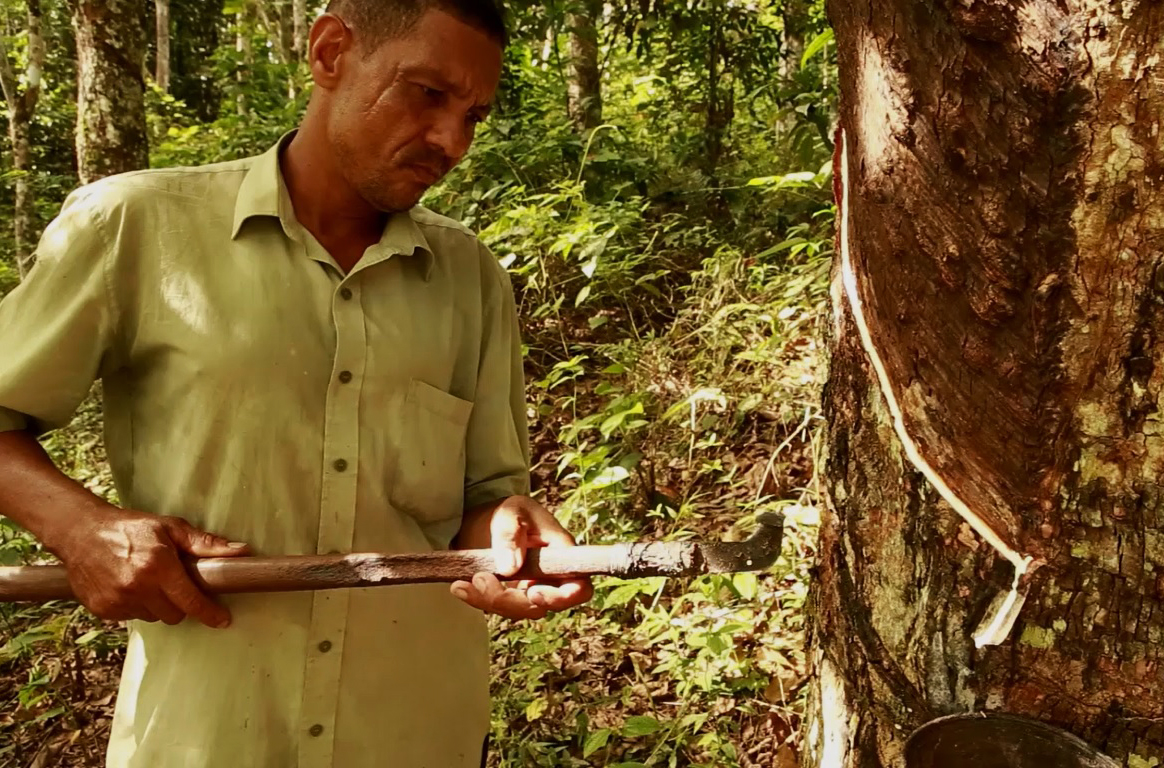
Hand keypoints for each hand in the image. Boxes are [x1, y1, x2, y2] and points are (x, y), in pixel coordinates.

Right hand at [55, 507, 249, 627]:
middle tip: (176, 585)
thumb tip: (240, 551)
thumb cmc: (130, 527)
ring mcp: (118, 601)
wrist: (81, 532)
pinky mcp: (103, 610)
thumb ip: (205, 544)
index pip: (191, 601)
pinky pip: (132, 617)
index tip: (223, 621)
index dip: (210, 613)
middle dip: (181, 604)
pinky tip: (132, 586)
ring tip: (150, 582)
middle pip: (174, 615)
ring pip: (154, 618)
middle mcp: (137, 587)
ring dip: (158, 606)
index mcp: (158, 566)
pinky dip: (138, 606)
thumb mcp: (170, 528)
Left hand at [450, 496, 592, 619]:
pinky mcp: (511, 595)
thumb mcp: (510, 512)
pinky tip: (460, 586)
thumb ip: (510, 535)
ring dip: (490, 600)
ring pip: (519, 610)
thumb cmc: (509, 511)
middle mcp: (551, 577)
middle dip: (511, 600)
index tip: (533, 591)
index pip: (579, 588)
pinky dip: (478, 599)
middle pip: (542, 606)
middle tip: (481, 579)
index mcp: (562, 554)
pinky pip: (499, 607)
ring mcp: (531, 589)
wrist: (488, 518)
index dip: (563, 598)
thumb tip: (510, 569)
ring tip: (465, 582)